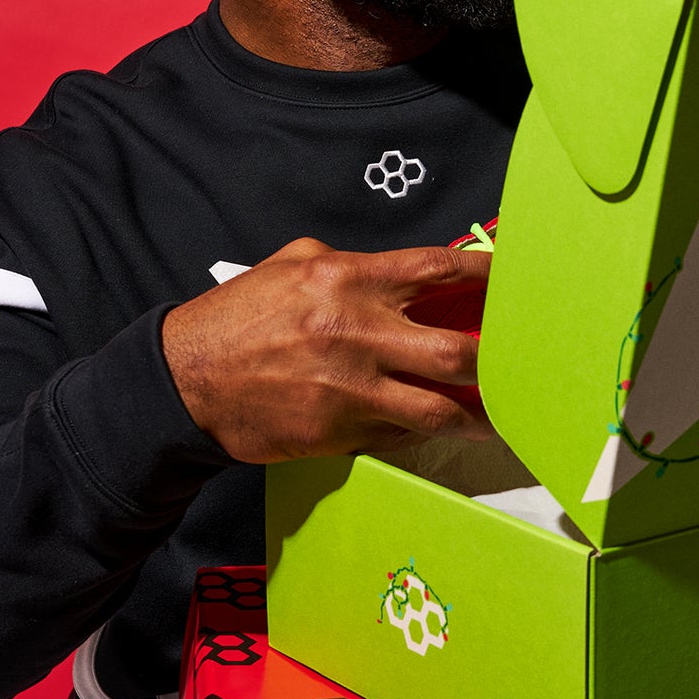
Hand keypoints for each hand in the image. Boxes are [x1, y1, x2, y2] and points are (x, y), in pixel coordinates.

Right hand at [162, 238, 492, 464]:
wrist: (186, 377)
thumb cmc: (240, 315)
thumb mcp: (293, 264)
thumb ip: (353, 265)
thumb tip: (407, 275)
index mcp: (348, 278)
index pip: (439, 270)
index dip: (486, 275)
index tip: (513, 281)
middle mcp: (358, 331)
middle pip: (456, 350)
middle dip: (492, 362)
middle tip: (513, 366)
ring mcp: (351, 388)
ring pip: (438, 409)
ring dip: (473, 416)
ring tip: (492, 419)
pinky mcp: (337, 432)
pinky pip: (396, 434)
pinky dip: (416, 432)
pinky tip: (431, 430)